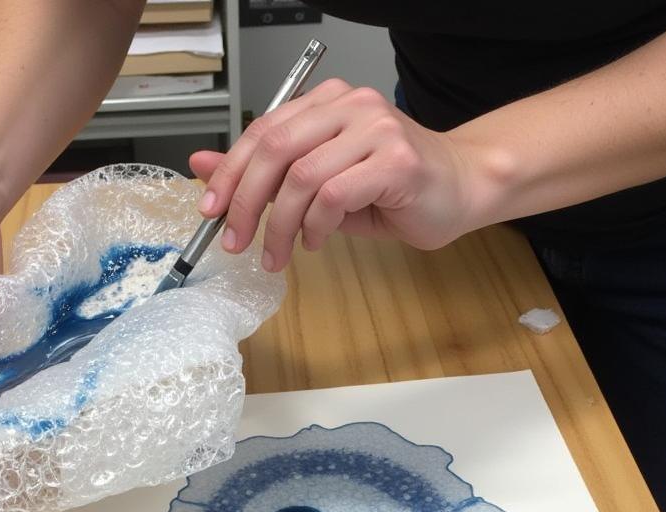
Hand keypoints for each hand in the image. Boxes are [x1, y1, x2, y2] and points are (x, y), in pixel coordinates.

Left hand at [188, 79, 485, 271]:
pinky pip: (335, 195)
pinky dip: (317, 226)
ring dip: (280, 225)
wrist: (460, 190)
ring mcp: (375, 129)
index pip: (264, 131)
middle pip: (276, 149)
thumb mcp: (317, 184)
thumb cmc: (391, 190)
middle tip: (236, 241)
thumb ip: (267, 174)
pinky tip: (316, 242)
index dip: (230, 171)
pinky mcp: (395, 160)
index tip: (210, 209)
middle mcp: (350, 105)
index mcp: (327, 103)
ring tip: (276, 254)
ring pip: (303, 176)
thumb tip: (206, 168)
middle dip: (246, 201)